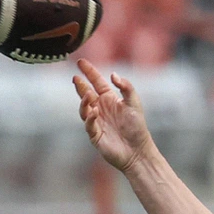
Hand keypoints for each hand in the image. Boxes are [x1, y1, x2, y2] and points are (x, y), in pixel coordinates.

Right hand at [73, 59, 158, 175]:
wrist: (137, 151)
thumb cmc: (137, 127)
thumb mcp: (134, 103)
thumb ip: (126, 87)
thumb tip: (113, 75)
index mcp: (110, 99)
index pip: (97, 82)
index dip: (89, 72)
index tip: (81, 62)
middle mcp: (101, 108)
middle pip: (86, 93)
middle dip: (80, 85)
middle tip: (75, 77)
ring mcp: (96, 121)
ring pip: (84, 108)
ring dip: (84, 101)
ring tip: (88, 94)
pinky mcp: (95, 135)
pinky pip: (89, 124)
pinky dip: (90, 117)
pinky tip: (95, 112)